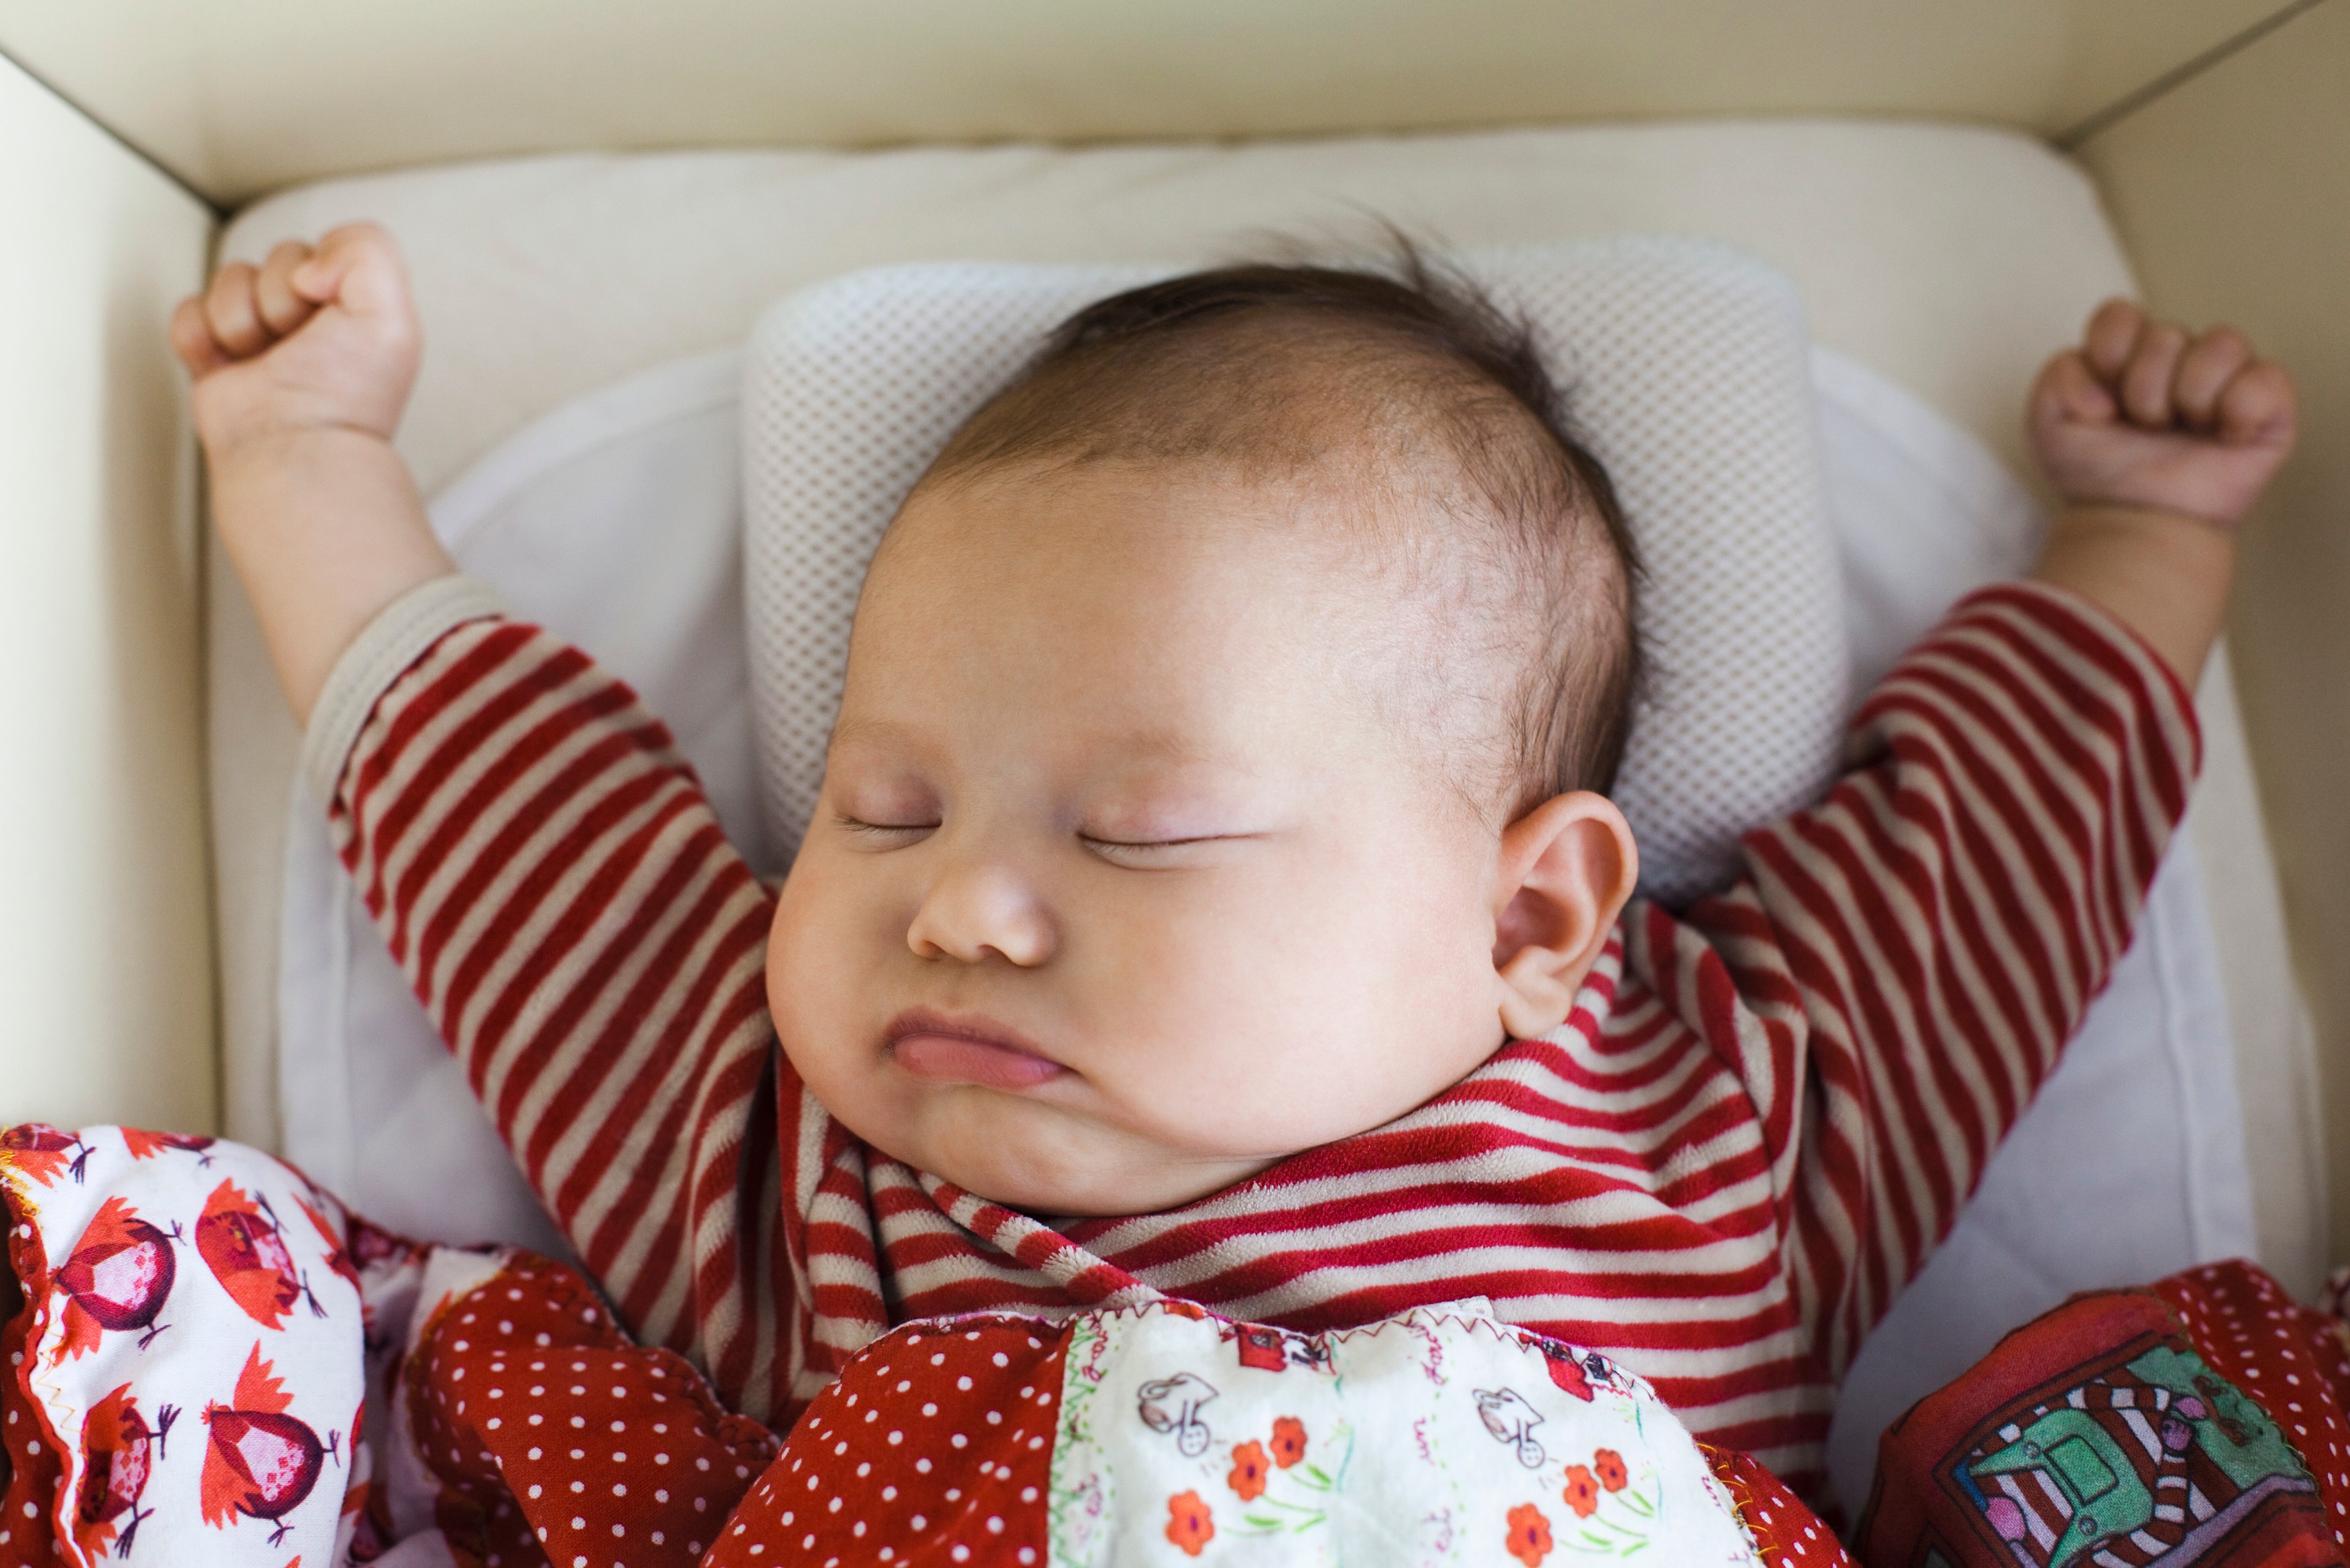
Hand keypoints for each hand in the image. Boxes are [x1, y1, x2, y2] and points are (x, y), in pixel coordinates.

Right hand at [169, 224, 420, 461]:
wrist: (292, 448)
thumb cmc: (344, 397)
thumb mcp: (389, 314)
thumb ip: (369, 249)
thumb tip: (307, 265)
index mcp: (357, 308)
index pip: (326, 245)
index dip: (323, 272)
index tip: (333, 316)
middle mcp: (312, 319)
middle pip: (276, 257)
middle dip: (281, 299)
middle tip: (300, 347)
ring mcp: (261, 335)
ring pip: (229, 278)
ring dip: (242, 321)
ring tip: (265, 363)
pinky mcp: (214, 354)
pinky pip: (189, 310)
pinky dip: (201, 338)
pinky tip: (229, 368)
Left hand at [2028, 299, 2294, 527]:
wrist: (2133, 524)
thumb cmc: (2095, 475)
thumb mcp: (2048, 424)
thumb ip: (2058, 376)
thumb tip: (2108, 379)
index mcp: (2126, 357)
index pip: (2120, 315)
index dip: (2108, 352)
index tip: (2101, 402)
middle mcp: (2178, 361)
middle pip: (2166, 334)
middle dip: (2144, 390)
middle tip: (2142, 429)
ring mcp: (2223, 381)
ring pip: (2222, 342)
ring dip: (2189, 396)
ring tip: (2179, 432)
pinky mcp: (2266, 408)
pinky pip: (2267, 376)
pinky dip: (2240, 407)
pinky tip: (2223, 437)